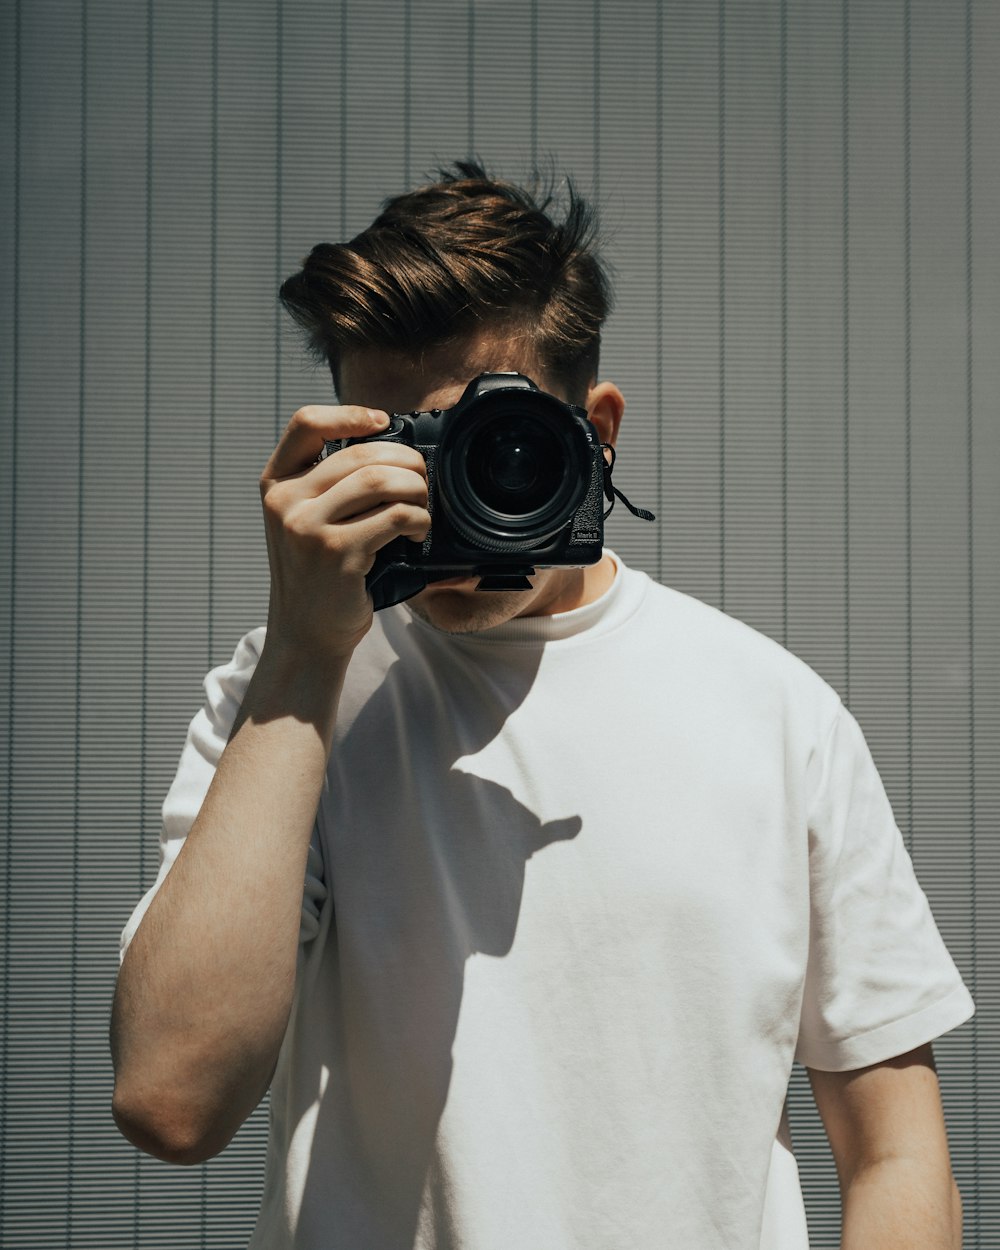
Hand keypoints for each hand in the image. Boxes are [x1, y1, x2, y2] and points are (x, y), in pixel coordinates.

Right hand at [259, 405, 430, 662]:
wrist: (307, 634)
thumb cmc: (318, 575)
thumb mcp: (307, 521)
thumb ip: (332, 485)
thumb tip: (395, 447)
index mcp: (277, 484)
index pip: (306, 424)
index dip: (349, 414)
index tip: (383, 421)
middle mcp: (286, 501)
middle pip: (359, 453)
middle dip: (405, 461)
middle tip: (422, 480)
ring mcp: (307, 527)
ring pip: (380, 481)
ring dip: (416, 490)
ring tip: (422, 507)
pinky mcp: (336, 553)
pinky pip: (395, 516)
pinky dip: (418, 519)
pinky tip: (417, 533)